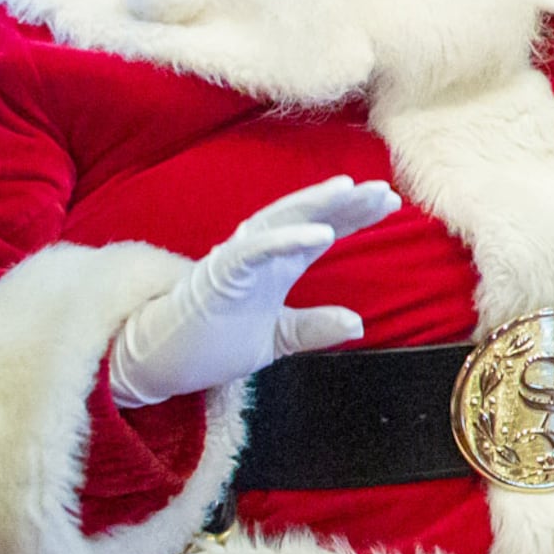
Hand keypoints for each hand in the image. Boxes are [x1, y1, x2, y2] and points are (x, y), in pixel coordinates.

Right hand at [109, 176, 395, 407]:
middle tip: (385, 191)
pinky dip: (285, 238)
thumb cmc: (213, 342)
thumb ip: (313, 328)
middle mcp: (260, 254)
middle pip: (307, 216)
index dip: (355, 215)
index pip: (322, 231)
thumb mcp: (276, 338)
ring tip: (351, 191)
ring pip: (280, 220)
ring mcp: (237, 260)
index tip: (391, 202)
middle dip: (345, 202)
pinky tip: (319, 235)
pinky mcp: (217, 274)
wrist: (162, 362)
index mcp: (277, 265)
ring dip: (316, 205)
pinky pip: (253, 250)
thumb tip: (358, 324)